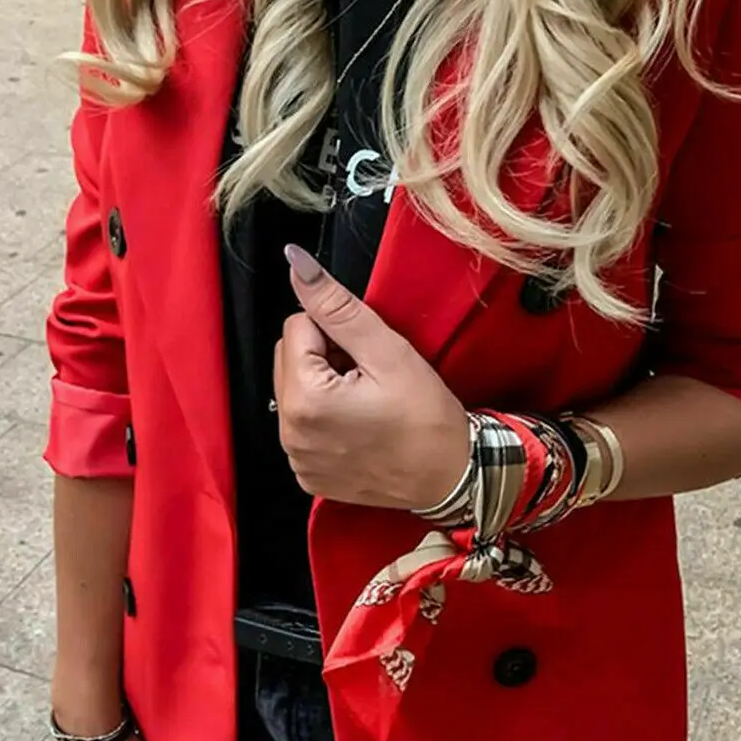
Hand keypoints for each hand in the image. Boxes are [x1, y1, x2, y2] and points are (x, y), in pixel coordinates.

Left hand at [273, 246, 469, 510]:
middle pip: (289, 358)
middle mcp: (290, 434)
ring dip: (323, 385)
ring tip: (366, 400)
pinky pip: (302, 427)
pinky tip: (359, 424)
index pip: (297, 326)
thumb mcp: (387, 351)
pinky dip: (325, 418)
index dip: (336, 331)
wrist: (451, 477)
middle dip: (324, 356)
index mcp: (304, 400)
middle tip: (368, 375)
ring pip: (294, 390)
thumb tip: (296, 263)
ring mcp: (297, 459)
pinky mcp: (308, 475)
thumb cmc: (427, 418)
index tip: (366, 355)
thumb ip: (337, 306)